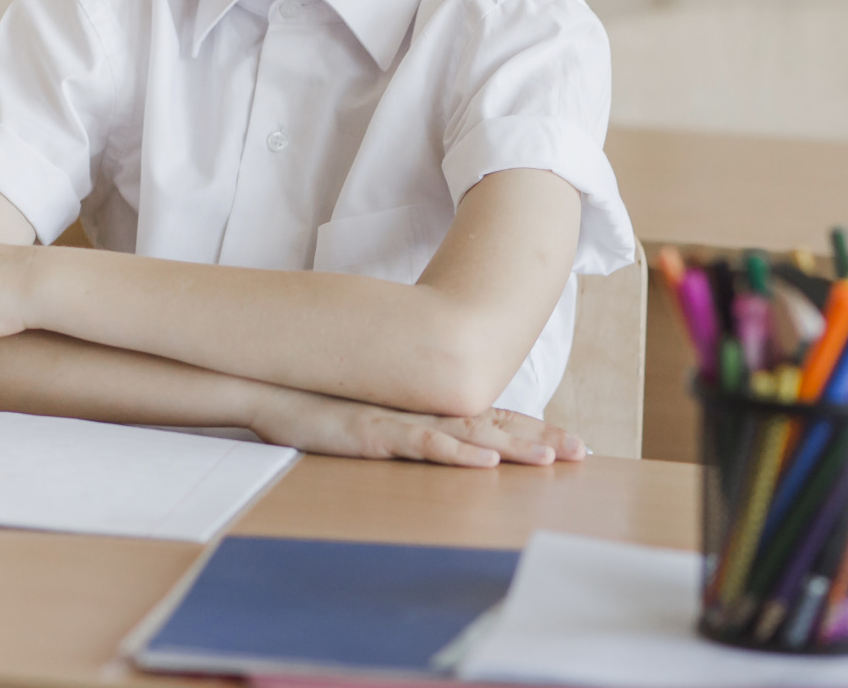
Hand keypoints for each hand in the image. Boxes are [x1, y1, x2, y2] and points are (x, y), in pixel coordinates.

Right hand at [247, 388, 586, 467]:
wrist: (266, 385)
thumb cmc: (313, 402)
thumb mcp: (369, 414)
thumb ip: (403, 421)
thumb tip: (434, 430)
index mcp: (420, 407)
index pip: (487, 417)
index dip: (530, 427)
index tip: (568, 440)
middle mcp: (418, 409)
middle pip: (490, 425)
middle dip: (538, 438)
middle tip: (581, 450)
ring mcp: (397, 419)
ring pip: (466, 434)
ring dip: (510, 446)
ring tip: (548, 459)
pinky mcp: (372, 433)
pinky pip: (421, 443)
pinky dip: (455, 453)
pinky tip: (483, 462)